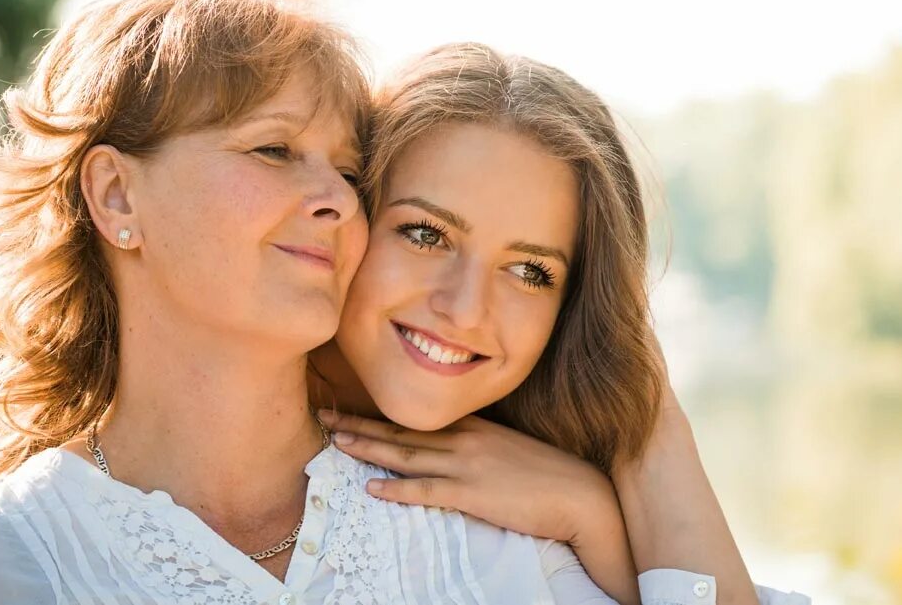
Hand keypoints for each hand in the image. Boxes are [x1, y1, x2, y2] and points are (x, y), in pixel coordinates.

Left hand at [318, 410, 616, 545]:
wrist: (577, 493)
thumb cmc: (547, 475)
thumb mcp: (508, 449)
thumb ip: (478, 445)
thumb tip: (453, 451)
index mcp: (472, 427)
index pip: (416, 419)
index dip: (379, 414)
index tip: (349, 408)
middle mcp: (464, 440)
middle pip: (402, 431)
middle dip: (360, 423)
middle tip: (324, 417)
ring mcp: (467, 465)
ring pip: (406, 455)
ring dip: (368, 448)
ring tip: (335, 443)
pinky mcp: (473, 493)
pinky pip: (427, 490)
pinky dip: (397, 489)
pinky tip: (372, 488)